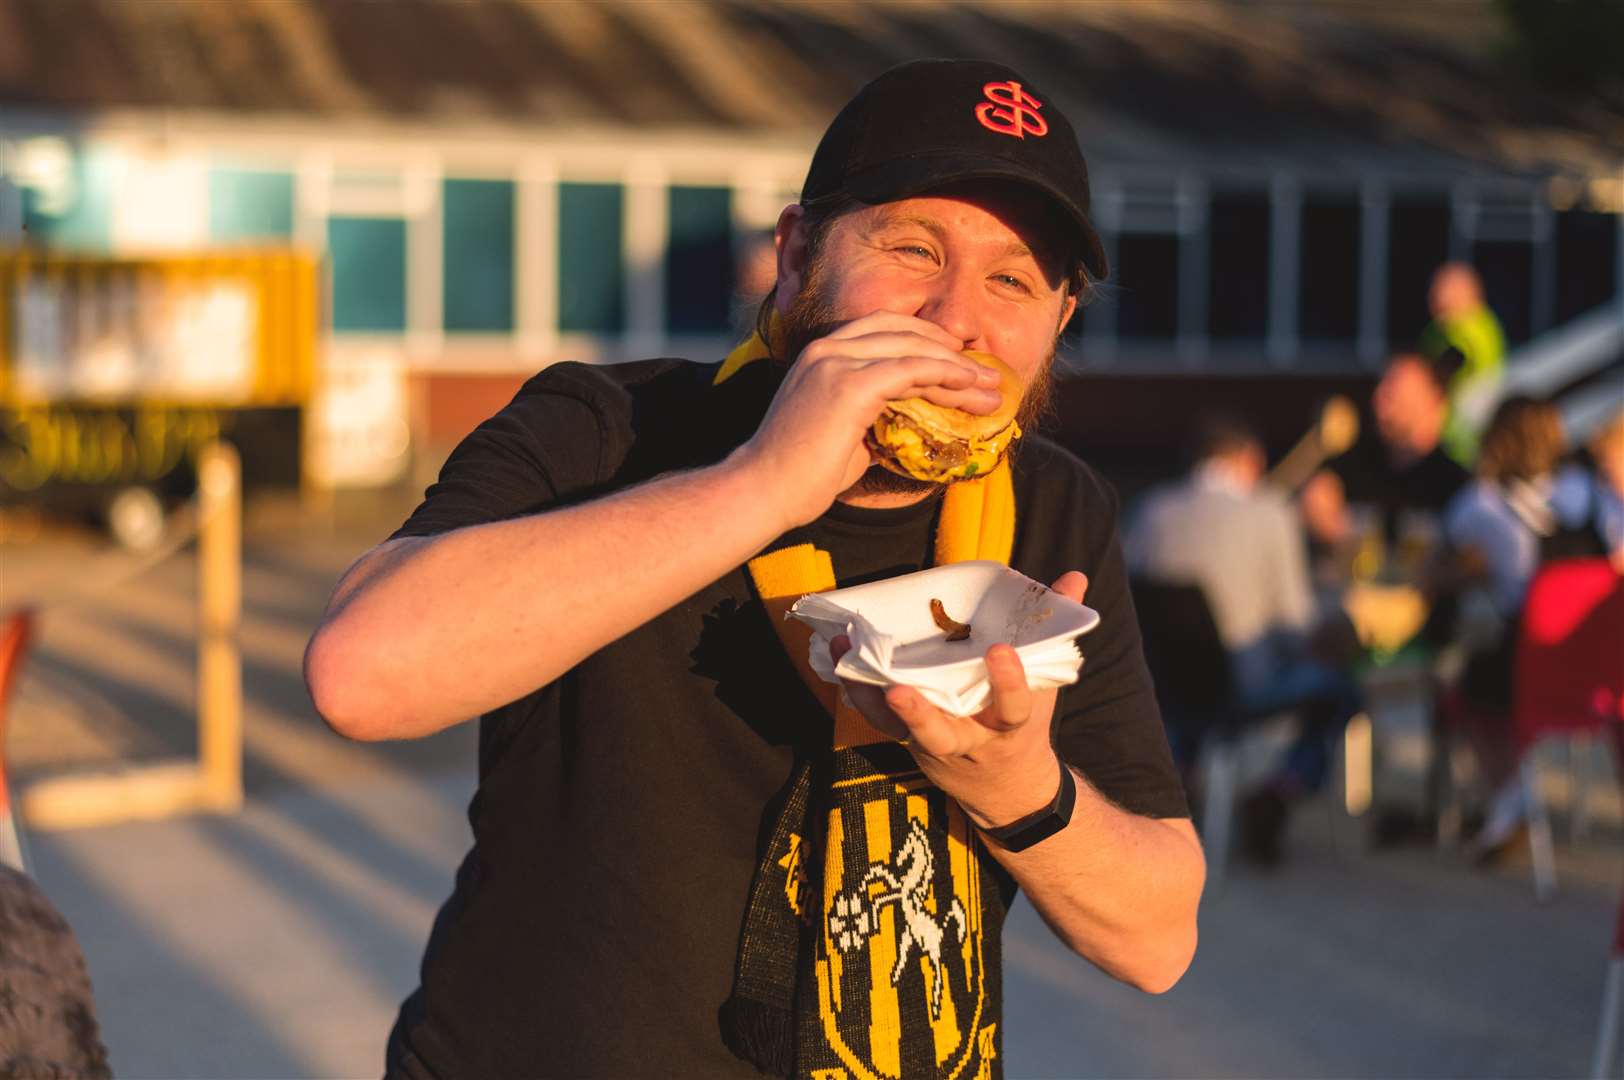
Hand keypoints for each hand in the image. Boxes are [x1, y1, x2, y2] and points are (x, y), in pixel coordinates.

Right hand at [728, 312, 1004, 529]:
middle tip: (987, 373)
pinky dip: (946, 376)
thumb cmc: (800, 473)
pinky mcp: (849, 385)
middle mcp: (828, 348)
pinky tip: (970, 388)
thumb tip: (915, 418)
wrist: (764, 490)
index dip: (927, 339)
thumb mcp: (844, 430)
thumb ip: (875, 411)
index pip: (885, 328)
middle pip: (905, 331)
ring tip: (992, 388)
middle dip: (951, 351)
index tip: (960, 359)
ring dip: (959, 368)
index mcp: (822, 353)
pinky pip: (911, 370)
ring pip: (914, 349)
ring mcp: (837, 362)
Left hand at [833, 571, 1088, 828]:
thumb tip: (1074, 577)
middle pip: (941, 734)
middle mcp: (968, 738)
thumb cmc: (1024, 722)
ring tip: (849, 663)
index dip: (1008, 682)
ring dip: (871, 698)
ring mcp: (934, 743)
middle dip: (920, 715)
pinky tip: (840, 662)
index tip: (1000, 651)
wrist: (1006, 788)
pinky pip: (878, 720)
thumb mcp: (1047, 683)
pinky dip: (858, 693)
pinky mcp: (907, 740)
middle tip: (899, 690)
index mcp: (1009, 723)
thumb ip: (1055, 629)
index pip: (1014, 706)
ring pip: (898, 729)